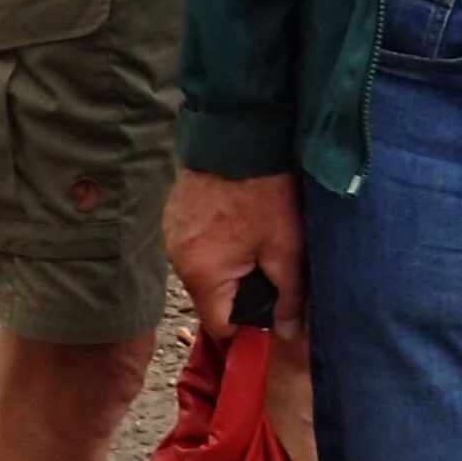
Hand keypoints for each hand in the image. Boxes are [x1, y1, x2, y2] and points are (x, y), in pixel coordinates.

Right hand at [164, 168, 307, 340]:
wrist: (239, 128)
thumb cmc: (263, 189)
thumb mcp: (286, 245)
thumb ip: (289, 295)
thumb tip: (288, 333)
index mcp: (201, 274)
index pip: (220, 326)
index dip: (250, 325)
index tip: (274, 307)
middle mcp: (177, 257)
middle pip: (212, 295)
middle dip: (242, 287)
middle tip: (272, 262)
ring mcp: (172, 230)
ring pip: (206, 266)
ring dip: (230, 260)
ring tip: (257, 233)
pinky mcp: (175, 209)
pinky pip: (198, 240)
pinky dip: (217, 237)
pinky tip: (240, 214)